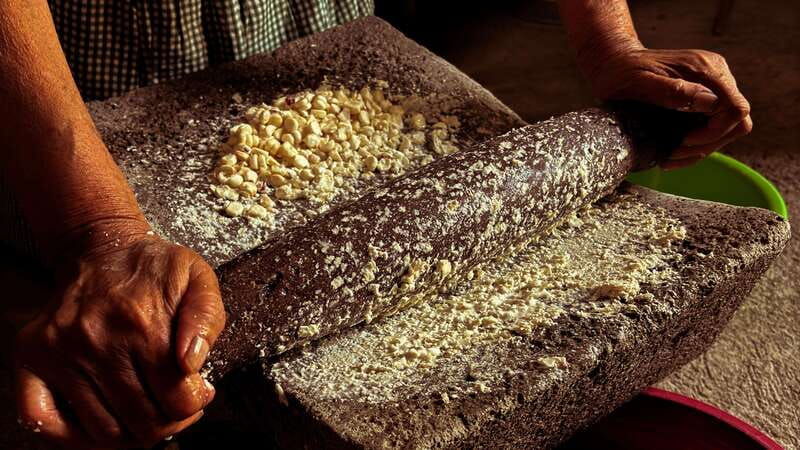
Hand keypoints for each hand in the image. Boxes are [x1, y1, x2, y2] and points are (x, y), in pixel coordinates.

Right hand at [14, 230, 225, 448]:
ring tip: (146, 414)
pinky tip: (102, 424)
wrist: (102, 247)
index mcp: (143, 323)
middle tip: (175, 409)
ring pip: (102, 430)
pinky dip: (73, 438)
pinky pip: (41, 421)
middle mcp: (97, 341)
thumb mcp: (198, 279)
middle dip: (169, 423)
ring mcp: (59, 352)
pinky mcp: (31, 357)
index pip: (176, 399)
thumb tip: (192, 364)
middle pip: (142, 422)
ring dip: (131, 434)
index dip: (194, 405)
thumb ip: (206, 319)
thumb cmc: (154, 268)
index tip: (198, 395)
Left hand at [583, 46, 751, 168]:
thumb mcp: (639, 82)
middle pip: (736, 121)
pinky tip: (673, 151)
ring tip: (671, 156)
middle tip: (674, 154)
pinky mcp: (703, 95)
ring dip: (702, 147)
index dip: (715, 132)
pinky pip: (712, 125)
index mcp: (705, 69)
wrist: (615, 61)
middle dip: (708, 143)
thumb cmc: (622, 71)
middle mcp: (716, 74)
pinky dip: (696, 143)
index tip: (685, 141)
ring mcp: (712, 85)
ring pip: (727, 127)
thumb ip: (673, 91)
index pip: (734, 108)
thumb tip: (709, 102)